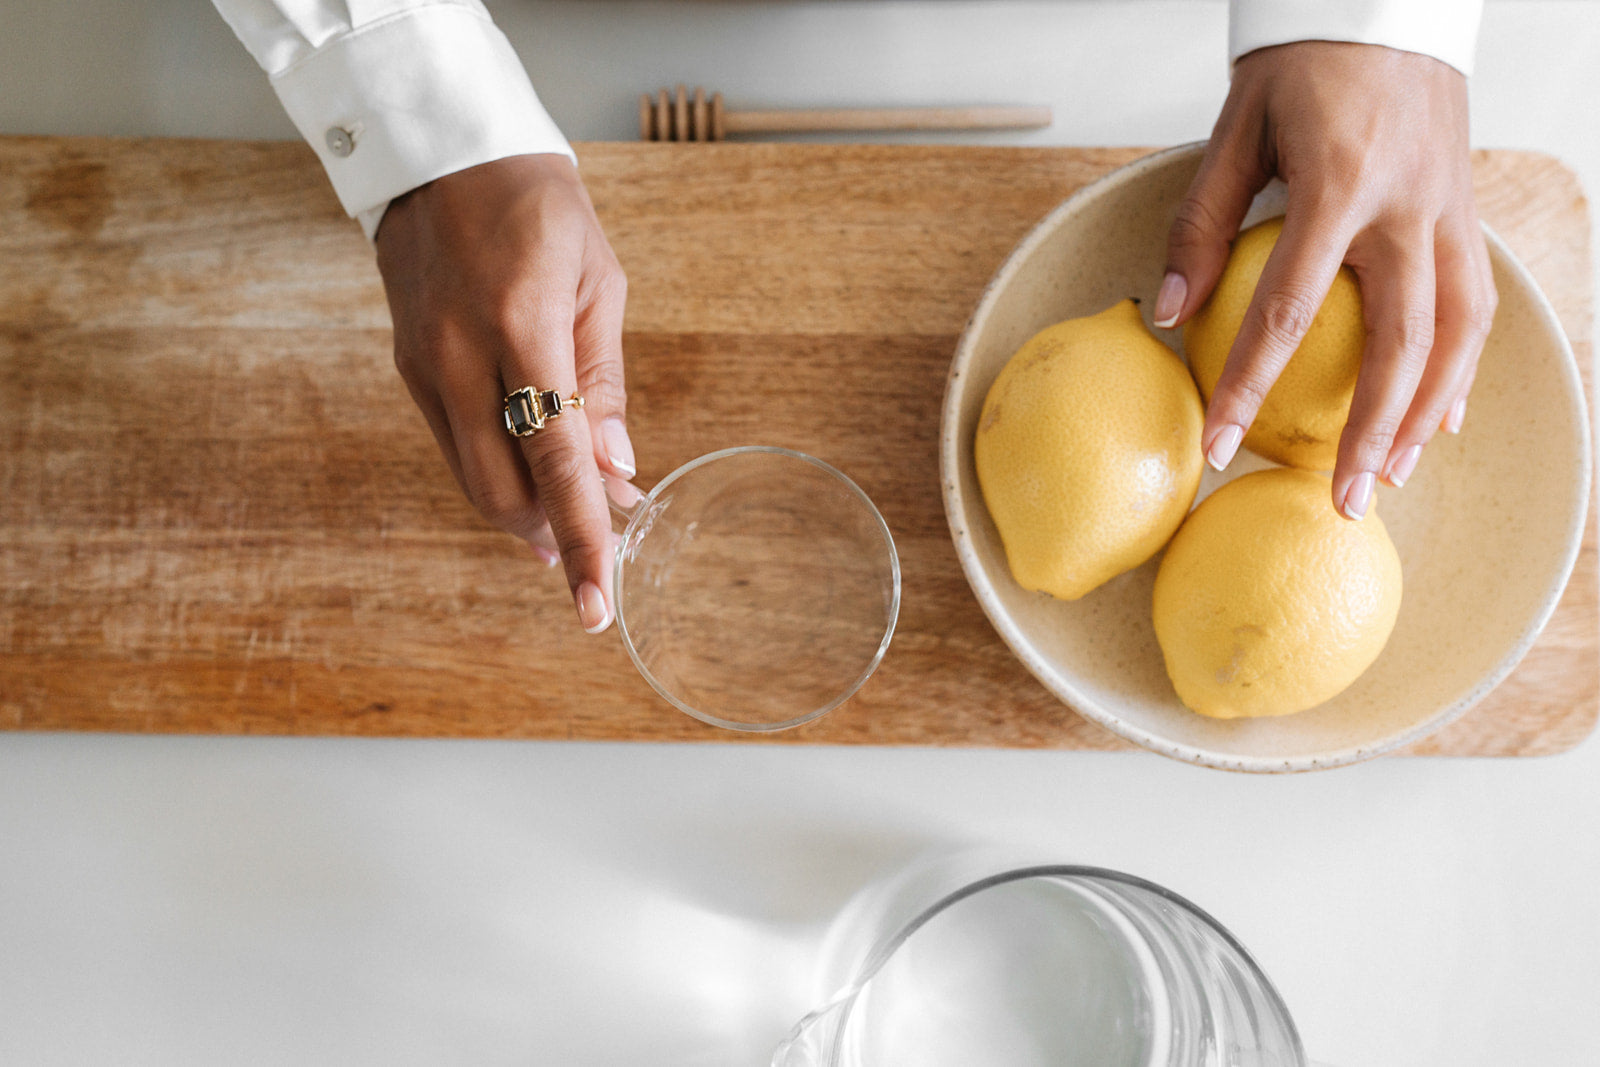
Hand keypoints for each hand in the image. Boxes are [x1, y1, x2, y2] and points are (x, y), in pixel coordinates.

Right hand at [375, 154, 633, 632]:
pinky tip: (534, 479)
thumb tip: (618, 469)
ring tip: (578, 517)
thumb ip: (603, 383)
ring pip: (473, 480)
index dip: (582, 537)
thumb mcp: (597, 282)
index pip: (556, 458)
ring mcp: (422, 365)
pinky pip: (455, 447)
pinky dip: (497, 476)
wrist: (440, 150)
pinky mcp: (407, 367)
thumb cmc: (538, 206)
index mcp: (518, 324)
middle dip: (556, 534)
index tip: (596, 604)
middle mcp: (456, 355)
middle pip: (504, 491)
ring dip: (527, 513)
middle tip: (604, 546)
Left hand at [1155, 41, 1495, 518]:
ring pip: (1455, 334)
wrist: (1385, 2)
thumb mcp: (1233, 131)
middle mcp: (1406, 208)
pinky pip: (1475, 303)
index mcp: (1339, 188)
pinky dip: (1461, 367)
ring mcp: (1448, 210)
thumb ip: (1201, 226)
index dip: (1252, 387)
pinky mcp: (1464, 209)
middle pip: (1398, 344)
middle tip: (1340, 502)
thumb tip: (1166, 316)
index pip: (1288, 313)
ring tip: (1391, 477)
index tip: (1222, 448)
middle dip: (1369, 432)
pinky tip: (1437, 416)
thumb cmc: (1302, 63)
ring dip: (1424, 414)